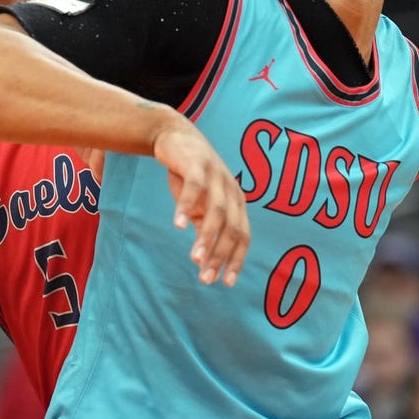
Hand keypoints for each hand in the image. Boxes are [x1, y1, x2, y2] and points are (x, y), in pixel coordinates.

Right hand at [153, 123, 249, 286]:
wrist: (175, 136)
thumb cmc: (190, 174)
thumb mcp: (200, 203)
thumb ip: (204, 225)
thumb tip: (206, 257)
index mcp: (236, 202)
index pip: (243, 237)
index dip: (236, 260)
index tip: (225, 282)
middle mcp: (231, 190)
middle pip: (231, 228)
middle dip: (220, 255)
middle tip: (206, 278)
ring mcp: (216, 176)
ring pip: (216, 212)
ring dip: (206, 238)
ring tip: (196, 259)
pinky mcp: (197, 165)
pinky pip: (194, 189)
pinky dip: (186, 207)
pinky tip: (177, 225)